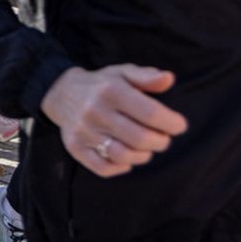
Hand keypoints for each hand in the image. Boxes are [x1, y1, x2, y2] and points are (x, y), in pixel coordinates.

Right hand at [41, 65, 188, 177]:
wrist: (61, 94)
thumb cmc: (102, 85)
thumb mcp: (123, 73)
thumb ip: (147, 77)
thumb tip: (169, 78)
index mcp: (111, 90)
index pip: (150, 113)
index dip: (171, 123)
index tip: (179, 125)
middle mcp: (95, 111)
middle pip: (140, 138)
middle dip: (160, 142)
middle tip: (163, 139)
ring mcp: (83, 131)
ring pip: (123, 155)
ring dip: (143, 156)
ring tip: (146, 149)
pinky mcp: (75, 146)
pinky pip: (103, 167)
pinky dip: (120, 168)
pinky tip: (127, 159)